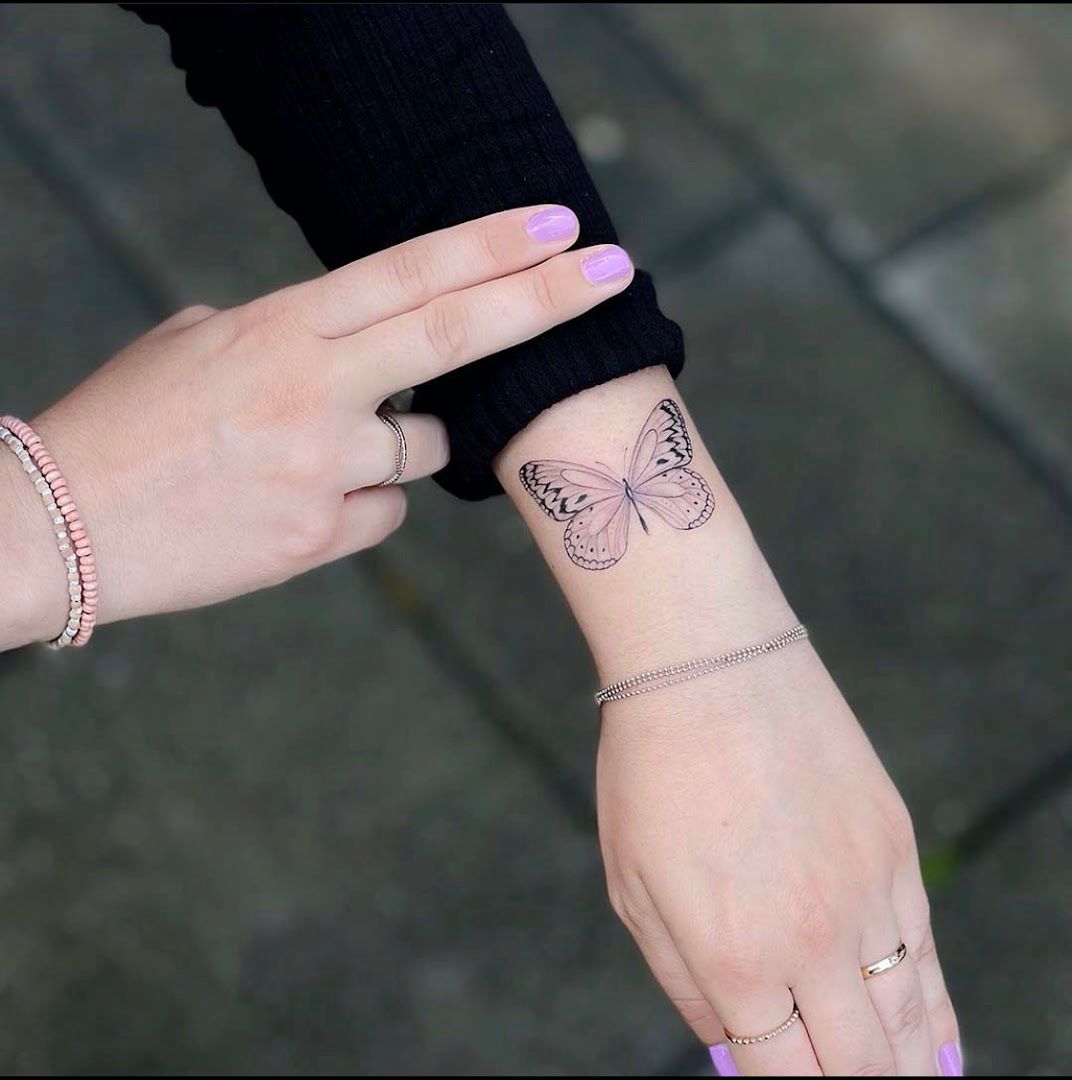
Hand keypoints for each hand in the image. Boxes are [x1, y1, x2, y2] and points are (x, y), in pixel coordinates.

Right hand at [17, 206, 632, 634]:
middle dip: (545, 297)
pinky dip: (355, 505)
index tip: (560, 223)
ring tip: (297, 455)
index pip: (412, 273)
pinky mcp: (320, 538)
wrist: (59, 527)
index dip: (493, 245)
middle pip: (455, 335)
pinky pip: (381, 511)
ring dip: (393, 446)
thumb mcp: (196, 347)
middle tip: (614, 269)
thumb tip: (351, 345)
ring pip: (422, 449)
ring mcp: (322, 468)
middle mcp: (313, 390)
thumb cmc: (125, 427)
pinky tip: (288, 507)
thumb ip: (286, 338)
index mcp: (279, 327)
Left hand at [597, 602, 960, 1075]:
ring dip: (903, 1066)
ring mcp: (867, 893)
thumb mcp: (635, 888)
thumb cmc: (651, 772)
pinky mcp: (896, 846)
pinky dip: (930, 1008)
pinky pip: (925, 951)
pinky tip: (927, 1037)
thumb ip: (686, 982)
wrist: (709, 666)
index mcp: (735, 959)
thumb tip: (731, 1045)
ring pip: (907, 1020)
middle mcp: (813, 941)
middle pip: (860, 1068)